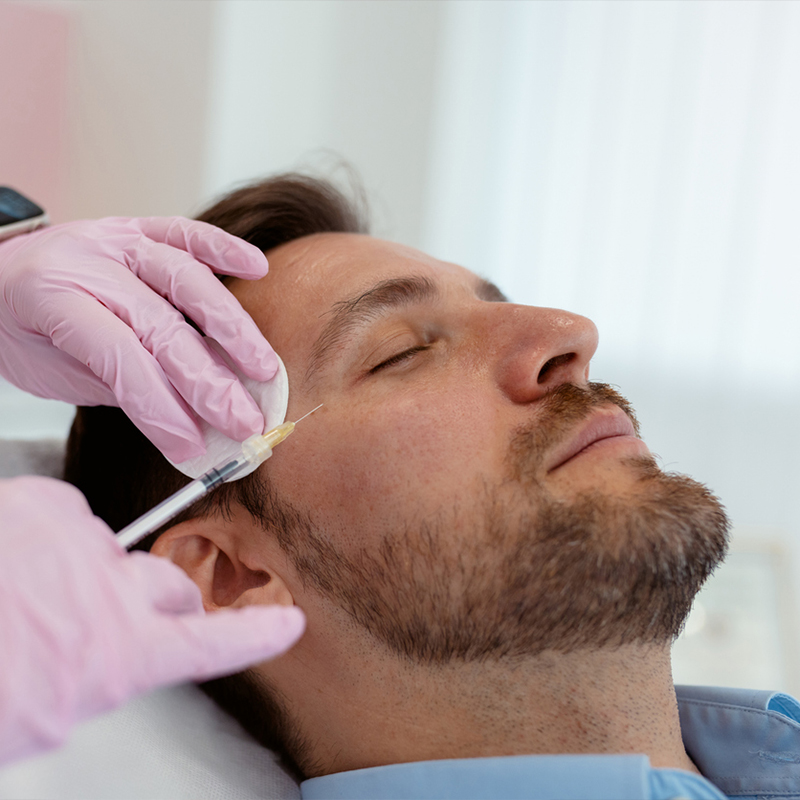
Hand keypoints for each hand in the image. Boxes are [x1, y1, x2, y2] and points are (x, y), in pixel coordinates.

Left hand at [0, 217, 275, 462]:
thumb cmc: (22, 328)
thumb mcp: (51, 371)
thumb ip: (119, 386)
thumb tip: (188, 422)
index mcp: (52, 297)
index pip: (120, 358)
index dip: (161, 407)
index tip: (193, 445)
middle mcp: (88, 261)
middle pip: (162, 326)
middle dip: (209, 381)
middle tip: (244, 420)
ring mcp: (116, 238)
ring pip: (186, 278)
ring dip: (233, 327)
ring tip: (264, 369)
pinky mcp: (138, 227)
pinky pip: (186, 232)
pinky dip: (225, 249)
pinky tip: (259, 269)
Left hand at [0, 477, 304, 765]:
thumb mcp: (35, 719)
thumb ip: (87, 686)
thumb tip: (95, 671)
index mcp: (118, 656)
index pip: (212, 645)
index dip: (257, 635)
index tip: (287, 622)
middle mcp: (111, 594)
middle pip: (169, 587)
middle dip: (160, 599)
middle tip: (125, 611)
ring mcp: (81, 543)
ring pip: (111, 549)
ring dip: (89, 568)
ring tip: (31, 586)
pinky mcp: (44, 503)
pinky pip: (65, 514)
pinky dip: (50, 532)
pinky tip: (14, 555)